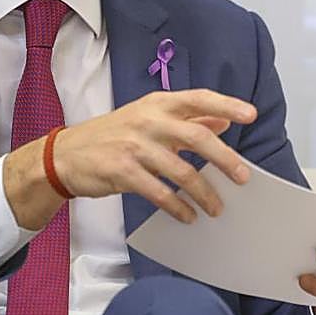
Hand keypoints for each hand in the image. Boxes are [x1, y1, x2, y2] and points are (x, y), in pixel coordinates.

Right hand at [3, 89, 256, 229]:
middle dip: (224, 158)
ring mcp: (134, 146)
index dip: (226, 105)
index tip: (250, 115)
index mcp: (157, 104)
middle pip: (196, 136)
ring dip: (203, 192)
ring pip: (181, 170)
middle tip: (242, 177)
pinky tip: (188, 216)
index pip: (197, 98)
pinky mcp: (122, 171)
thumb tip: (222, 123)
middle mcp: (147, 120)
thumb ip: (186, 120)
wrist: (65, 155)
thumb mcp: (147, 119)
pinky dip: (177, 207)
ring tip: (216, 208)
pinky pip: (159, 192)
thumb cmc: (112, 135)